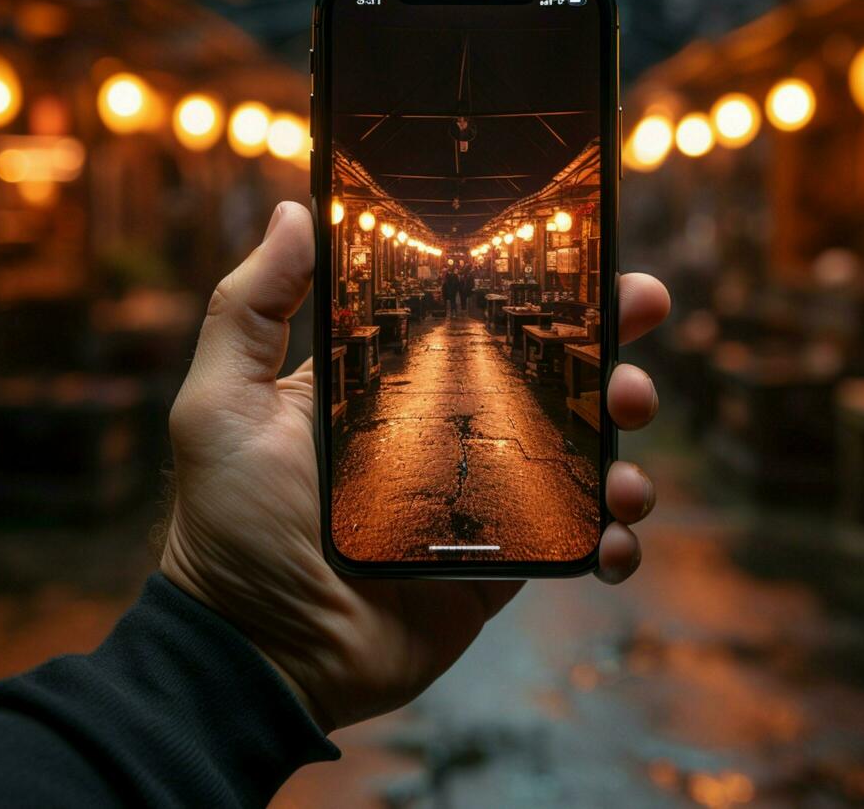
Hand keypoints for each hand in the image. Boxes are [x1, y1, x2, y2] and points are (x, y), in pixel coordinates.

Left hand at [161, 202, 669, 731]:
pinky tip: (616, 532)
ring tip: (629, 425)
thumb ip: (251, 307)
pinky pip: (578, 540)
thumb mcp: (224, 403)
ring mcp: (485, 496)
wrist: (258, 650)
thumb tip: (295, 213)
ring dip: (624, 433)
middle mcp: (451, 428)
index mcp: (399, 381)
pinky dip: (615, 536)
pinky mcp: (504, 562)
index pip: (482, 318)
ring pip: (581, 450)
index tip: (591, 259)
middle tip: (639, 318)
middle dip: (608, 342)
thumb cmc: (232, 523)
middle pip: (550, 374)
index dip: (541, 287)